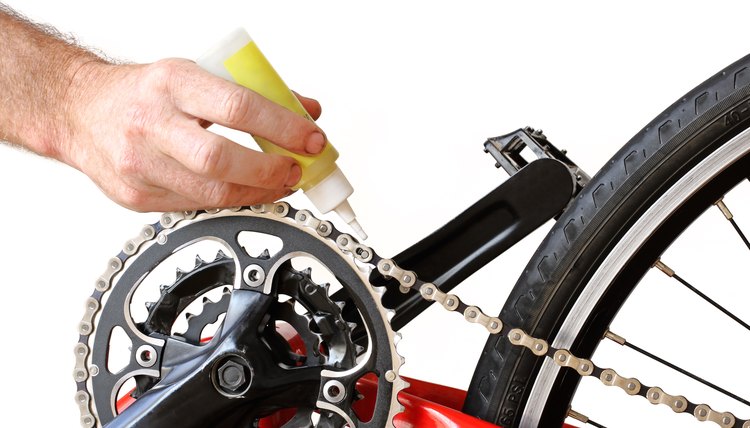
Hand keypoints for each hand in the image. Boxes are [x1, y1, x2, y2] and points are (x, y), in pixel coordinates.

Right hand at [61, 58, 323, 211]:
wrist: (80, 111)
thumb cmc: (144, 93)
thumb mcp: (198, 75)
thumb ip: (255, 92)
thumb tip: (306, 111)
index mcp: (172, 83)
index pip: (238, 107)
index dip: (283, 128)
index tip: (311, 140)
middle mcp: (151, 123)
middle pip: (221, 159)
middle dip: (270, 171)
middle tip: (294, 170)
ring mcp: (140, 164)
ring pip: (210, 193)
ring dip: (256, 193)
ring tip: (278, 184)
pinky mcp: (135, 197)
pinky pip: (195, 207)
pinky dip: (228, 202)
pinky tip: (242, 191)